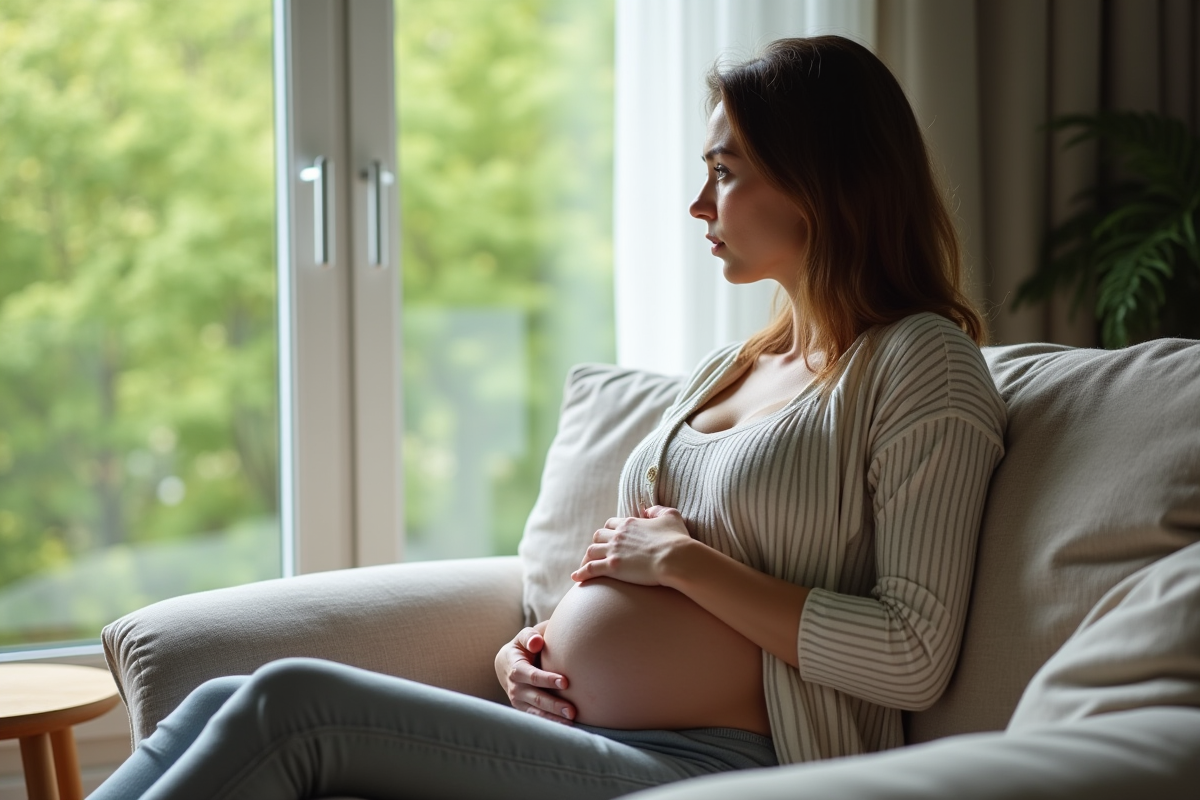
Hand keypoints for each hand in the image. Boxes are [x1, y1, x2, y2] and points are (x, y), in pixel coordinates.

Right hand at [494, 624, 575, 723]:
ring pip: (537, 712)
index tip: (565, 682)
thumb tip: (537, 642)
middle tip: (572, 710)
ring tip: (571, 720)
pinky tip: (566, 726)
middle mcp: (516, 688)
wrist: (506, 665)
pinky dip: (551, 723)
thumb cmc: (522, 648)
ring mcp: (519, 701)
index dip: (548, 680)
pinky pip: (537, 718)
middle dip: (554, 704)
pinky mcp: (524, 709)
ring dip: (554, 717)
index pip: (533, 676)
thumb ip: (529, 637)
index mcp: (515, 669)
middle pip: (536, 698)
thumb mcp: (523, 638)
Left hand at [570, 505, 692, 585]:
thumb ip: (658, 510)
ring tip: (585, 565)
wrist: (675, 559)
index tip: (611, 538)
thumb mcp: (672, 517)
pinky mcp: (612, 567)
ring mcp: (614, 551)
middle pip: (599, 536)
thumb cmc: (677, 539)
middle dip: (597, 543)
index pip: (612, 523)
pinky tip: (576, 578)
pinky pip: (590, 569)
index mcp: (630, 523)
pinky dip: (581, 573)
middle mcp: (618, 535)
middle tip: (598, 552)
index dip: (610, 530)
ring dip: (588, 557)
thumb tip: (648, 510)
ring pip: (592, 551)